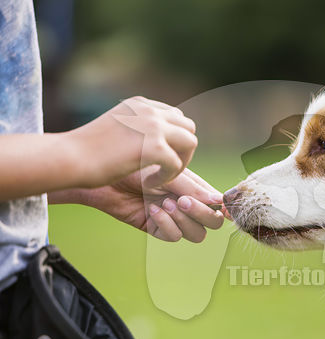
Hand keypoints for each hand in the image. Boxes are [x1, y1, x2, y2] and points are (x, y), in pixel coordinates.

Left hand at [51, 168, 225, 241]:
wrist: (103, 174)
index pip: (217, 203)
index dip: (219, 206)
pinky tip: (152, 209)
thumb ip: (194, 188)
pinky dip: (166, 224)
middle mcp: (187, 204)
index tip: (213, 202)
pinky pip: (174, 236)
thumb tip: (219, 201)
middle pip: (212, 222)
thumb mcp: (169, 172)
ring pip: (197, 234)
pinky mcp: (157, 228)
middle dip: (202, 213)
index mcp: (194, 187)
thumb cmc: (136, 165)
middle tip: (183, 200)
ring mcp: (173, 217)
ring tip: (166, 203)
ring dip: (184, 220)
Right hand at [64, 96, 197, 188]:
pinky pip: (176, 164)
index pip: (175, 116)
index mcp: (140, 104)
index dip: (173, 139)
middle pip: (188, 127)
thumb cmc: (85, 150)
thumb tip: (156, 137)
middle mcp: (149, 110)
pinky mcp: (155, 147)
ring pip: (190, 142)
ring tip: (161, 176)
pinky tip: (150, 183)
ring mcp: (153, 127)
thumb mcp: (116, 129)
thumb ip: (136, 127)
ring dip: (180, 162)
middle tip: (166, 168)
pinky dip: (167, 177)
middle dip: (182, 150)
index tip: (160, 158)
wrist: (69, 158)